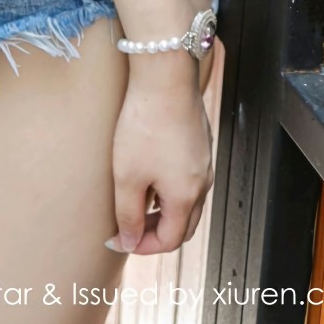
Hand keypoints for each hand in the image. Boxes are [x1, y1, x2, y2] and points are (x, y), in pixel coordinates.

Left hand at [106, 65, 214, 255]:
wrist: (166, 77)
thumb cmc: (146, 124)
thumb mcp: (127, 175)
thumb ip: (128, 213)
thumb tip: (128, 242)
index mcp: (187, 197)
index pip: (169, 240)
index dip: (143, 246)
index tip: (119, 239)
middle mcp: (202, 183)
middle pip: (183, 224)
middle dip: (156, 232)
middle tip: (129, 227)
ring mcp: (204, 161)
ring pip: (188, 201)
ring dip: (163, 210)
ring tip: (136, 201)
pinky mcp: (199, 142)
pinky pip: (188, 177)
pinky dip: (170, 188)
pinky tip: (149, 172)